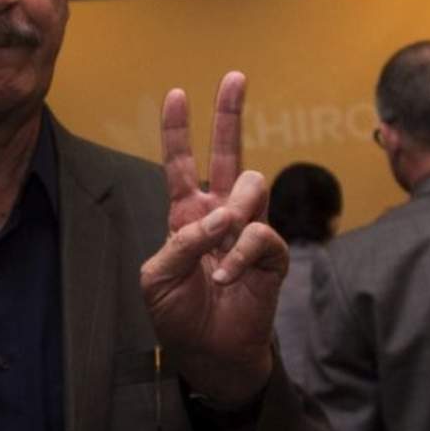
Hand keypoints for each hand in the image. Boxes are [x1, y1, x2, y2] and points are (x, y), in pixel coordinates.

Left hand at [140, 72, 286, 406]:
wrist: (210, 354)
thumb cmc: (179, 315)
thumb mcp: (158, 278)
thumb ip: (181, 243)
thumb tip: (219, 217)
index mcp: (185, 214)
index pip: (180, 163)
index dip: (178, 130)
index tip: (176, 94)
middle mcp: (218, 213)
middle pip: (228, 153)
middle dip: (230, 113)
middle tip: (235, 76)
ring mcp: (247, 230)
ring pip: (251, 185)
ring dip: (231, 214)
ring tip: (219, 251)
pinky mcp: (271, 254)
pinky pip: (260, 234)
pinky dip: (241, 255)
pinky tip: (229, 278)